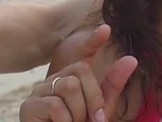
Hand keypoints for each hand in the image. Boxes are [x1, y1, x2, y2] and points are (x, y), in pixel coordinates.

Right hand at [20, 25, 137, 121]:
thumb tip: (132, 58)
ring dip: (78, 112)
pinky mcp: (29, 107)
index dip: (94, 57)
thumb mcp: (101, 107)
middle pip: (80, 71)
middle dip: (92, 100)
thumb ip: (113, 84)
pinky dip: (65, 121)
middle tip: (87, 121)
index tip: (105, 48)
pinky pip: (56, 105)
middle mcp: (53, 81)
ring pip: (69, 86)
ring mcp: (39, 92)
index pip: (83, 61)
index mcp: (71, 78)